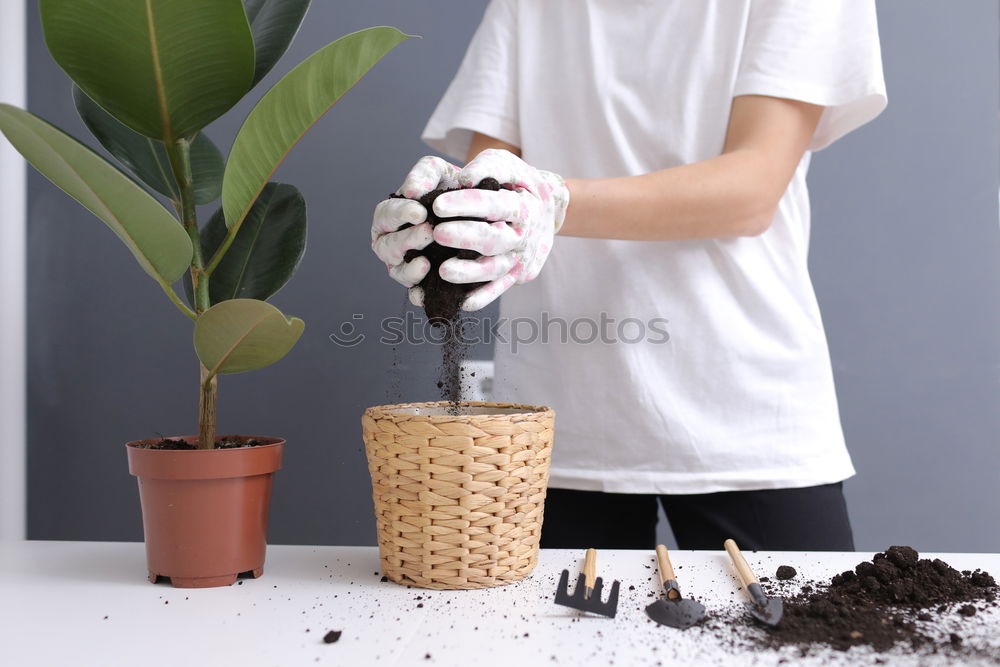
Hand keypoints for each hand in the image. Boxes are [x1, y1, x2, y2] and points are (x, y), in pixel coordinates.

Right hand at [371, 156, 459, 305]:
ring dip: (409, 269)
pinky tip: (426, 294)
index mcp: (390, 217)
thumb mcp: (439, 172)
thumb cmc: (451, 189)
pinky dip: (419, 295)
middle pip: (387, 247)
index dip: (400, 214)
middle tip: (429, 232)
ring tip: (426, 263)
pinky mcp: (423, 284)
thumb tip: (410, 191)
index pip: (385, 215)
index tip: (420, 211)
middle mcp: (392, 244)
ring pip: (397, 272)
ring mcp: (405, 266)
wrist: (478, 211)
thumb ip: (424, 174)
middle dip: (406, 240)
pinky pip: (416, 294)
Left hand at [430, 149, 568, 310]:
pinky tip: (463, 302)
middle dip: (465, 237)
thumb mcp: (508, 164)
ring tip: (443, 271)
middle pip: (495, 240)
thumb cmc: (518, 183)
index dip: (467, 205)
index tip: (438, 205)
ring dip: (470, 273)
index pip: (495, 205)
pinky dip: (483, 297)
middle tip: (438, 234)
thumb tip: (466, 178)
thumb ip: (488, 166)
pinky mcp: (515, 275)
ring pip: (495, 269)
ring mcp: (520, 258)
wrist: (546, 208)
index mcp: (523, 206)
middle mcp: (524, 235)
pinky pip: (499, 289)